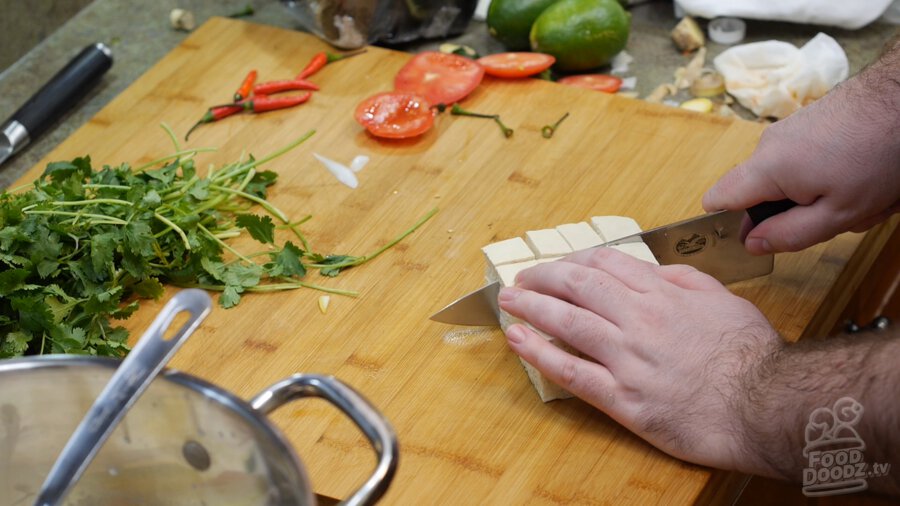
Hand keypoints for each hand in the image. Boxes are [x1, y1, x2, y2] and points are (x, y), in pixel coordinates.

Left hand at [498, 247, 780, 471]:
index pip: (605, 264)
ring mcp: (627, 358)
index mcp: (662, 294)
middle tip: (522, 279)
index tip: (559, 266)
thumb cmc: (751, 355)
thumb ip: (685, 280)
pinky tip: (518, 341)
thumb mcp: (724, 299)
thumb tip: (653, 270)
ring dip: (531, 307)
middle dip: (543, 278)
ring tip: (508, 301)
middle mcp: (639, 319)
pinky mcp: (623, 398)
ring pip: (567, 322)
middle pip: (577, 286)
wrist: (765, 405)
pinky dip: (539, 354)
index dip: (574, 261)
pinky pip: (572, 371)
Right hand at [702, 56, 899, 254]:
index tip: (755, 238)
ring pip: (791, 181)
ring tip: (862, 195)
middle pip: (762, 195)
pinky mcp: (807, 123)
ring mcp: (788, 131)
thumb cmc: (877, 154)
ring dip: (822, 197)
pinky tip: (862, 175)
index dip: (726, 224)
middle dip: (796, 214)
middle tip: (838, 217)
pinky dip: (831, 176)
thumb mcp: (838, 213)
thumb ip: (789, 234)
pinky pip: (806, 162)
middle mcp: (769, 145)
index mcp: (767, 168)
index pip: (717, 199)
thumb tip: (752, 244)